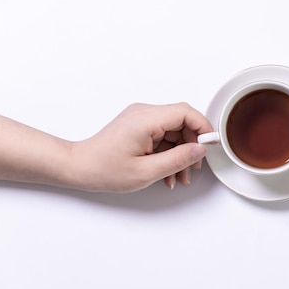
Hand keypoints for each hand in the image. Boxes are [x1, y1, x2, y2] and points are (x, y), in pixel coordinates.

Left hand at [71, 102, 213, 191]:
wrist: (78, 167)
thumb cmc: (103, 169)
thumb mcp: (146, 172)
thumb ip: (177, 159)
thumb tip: (200, 150)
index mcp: (146, 119)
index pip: (186, 113)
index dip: (203, 128)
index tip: (210, 145)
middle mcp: (144, 113)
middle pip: (183, 122)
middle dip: (192, 146)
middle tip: (193, 167)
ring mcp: (141, 118)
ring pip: (174, 131)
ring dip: (180, 153)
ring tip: (178, 176)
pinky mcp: (139, 126)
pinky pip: (164, 136)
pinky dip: (169, 153)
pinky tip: (167, 172)